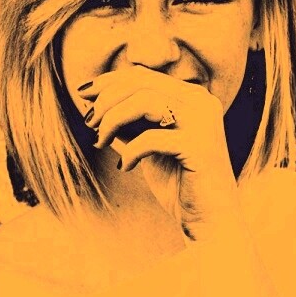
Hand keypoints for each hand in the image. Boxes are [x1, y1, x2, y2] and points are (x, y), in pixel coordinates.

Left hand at [74, 66, 244, 240]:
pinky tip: (126, 167)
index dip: (109, 82)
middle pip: (141, 83)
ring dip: (113, 119)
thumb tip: (94, 102)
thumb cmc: (178, 183)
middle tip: (89, 124)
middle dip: (107, 101)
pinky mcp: (198, 147)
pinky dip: (131, 151)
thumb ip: (131, 122)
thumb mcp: (148, 145)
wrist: (210, 220)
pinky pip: (151, 138)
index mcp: (193, 97)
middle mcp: (202, 102)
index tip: (84, 95)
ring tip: (101, 142)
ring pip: (145, 101)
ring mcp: (203, 123)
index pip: (144, 76)